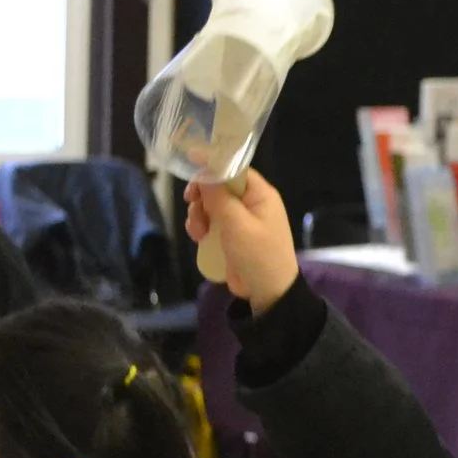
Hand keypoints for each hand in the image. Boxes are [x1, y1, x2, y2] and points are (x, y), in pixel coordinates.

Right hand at [183, 171, 299, 313]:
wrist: (268, 293)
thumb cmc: (258, 255)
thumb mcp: (237, 224)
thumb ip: (219, 197)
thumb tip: (204, 171)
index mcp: (260, 195)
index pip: (234, 169)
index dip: (212, 166)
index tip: (189, 164)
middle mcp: (251, 203)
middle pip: (218, 187)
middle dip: (202, 198)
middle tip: (193, 208)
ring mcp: (240, 220)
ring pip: (210, 206)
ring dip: (198, 215)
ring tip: (198, 233)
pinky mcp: (231, 235)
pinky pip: (211, 223)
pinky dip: (202, 228)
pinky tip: (198, 238)